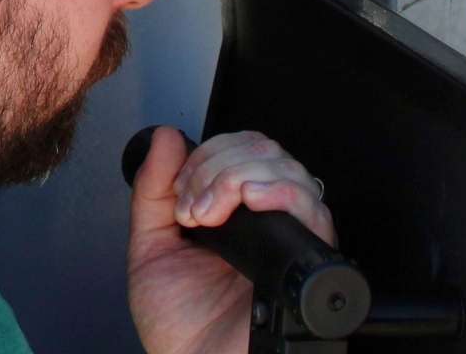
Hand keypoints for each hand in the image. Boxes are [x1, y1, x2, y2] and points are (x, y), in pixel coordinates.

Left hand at [127, 127, 335, 353]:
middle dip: (219, 165)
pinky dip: (280, 193)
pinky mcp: (306, 261)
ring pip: (289, 171)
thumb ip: (152, 191)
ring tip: (210, 215)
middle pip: (266, 151)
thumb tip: (165, 137)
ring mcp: (289, 240)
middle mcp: (268, 223)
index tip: (181, 188)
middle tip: (192, 208)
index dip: (209, 153)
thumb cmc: (181, 327)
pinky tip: (250, 200)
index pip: (241, 148)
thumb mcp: (151, 249)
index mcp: (235, 215)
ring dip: (238, 177)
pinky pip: (314, 210)